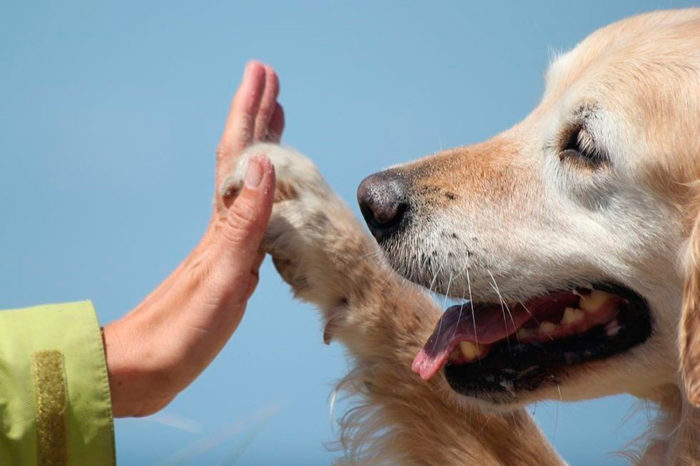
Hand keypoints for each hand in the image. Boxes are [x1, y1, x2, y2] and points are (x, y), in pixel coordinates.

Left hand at [102, 61, 283, 416]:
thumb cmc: (182, 331)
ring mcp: (225, 245)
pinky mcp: (229, 266)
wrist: (145, 369)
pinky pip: (254, 214)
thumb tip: (263, 163)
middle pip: (242, 160)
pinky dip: (267, 192)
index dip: (251, 113)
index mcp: (223, 225)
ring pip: (249, 183)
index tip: (264, 76)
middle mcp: (223, 227)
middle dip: (257, 118)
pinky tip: (271, 195)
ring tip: (276, 123)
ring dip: (263, 149)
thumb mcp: (222, 276)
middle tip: (271, 83)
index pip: (239, 155)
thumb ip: (244, 222)